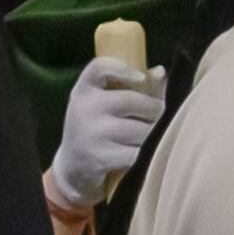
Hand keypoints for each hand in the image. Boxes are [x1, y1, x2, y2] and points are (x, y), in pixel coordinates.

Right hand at [47, 56, 165, 212]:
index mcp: (84, 90)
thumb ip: (135, 87)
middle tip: (153, 116)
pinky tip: (131, 154)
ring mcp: (92, 134)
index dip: (122, 69)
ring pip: (142, 129)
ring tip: (139, 138)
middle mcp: (84, 109)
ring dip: (149, 135)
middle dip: (152, 109)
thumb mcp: (105, 103)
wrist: (74, 167)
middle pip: (133, 101)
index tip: (140, 78)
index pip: (99, 67)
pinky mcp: (101, 158)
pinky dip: (142, 155)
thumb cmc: (98, 127)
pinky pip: (138, 152)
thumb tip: (160, 72)